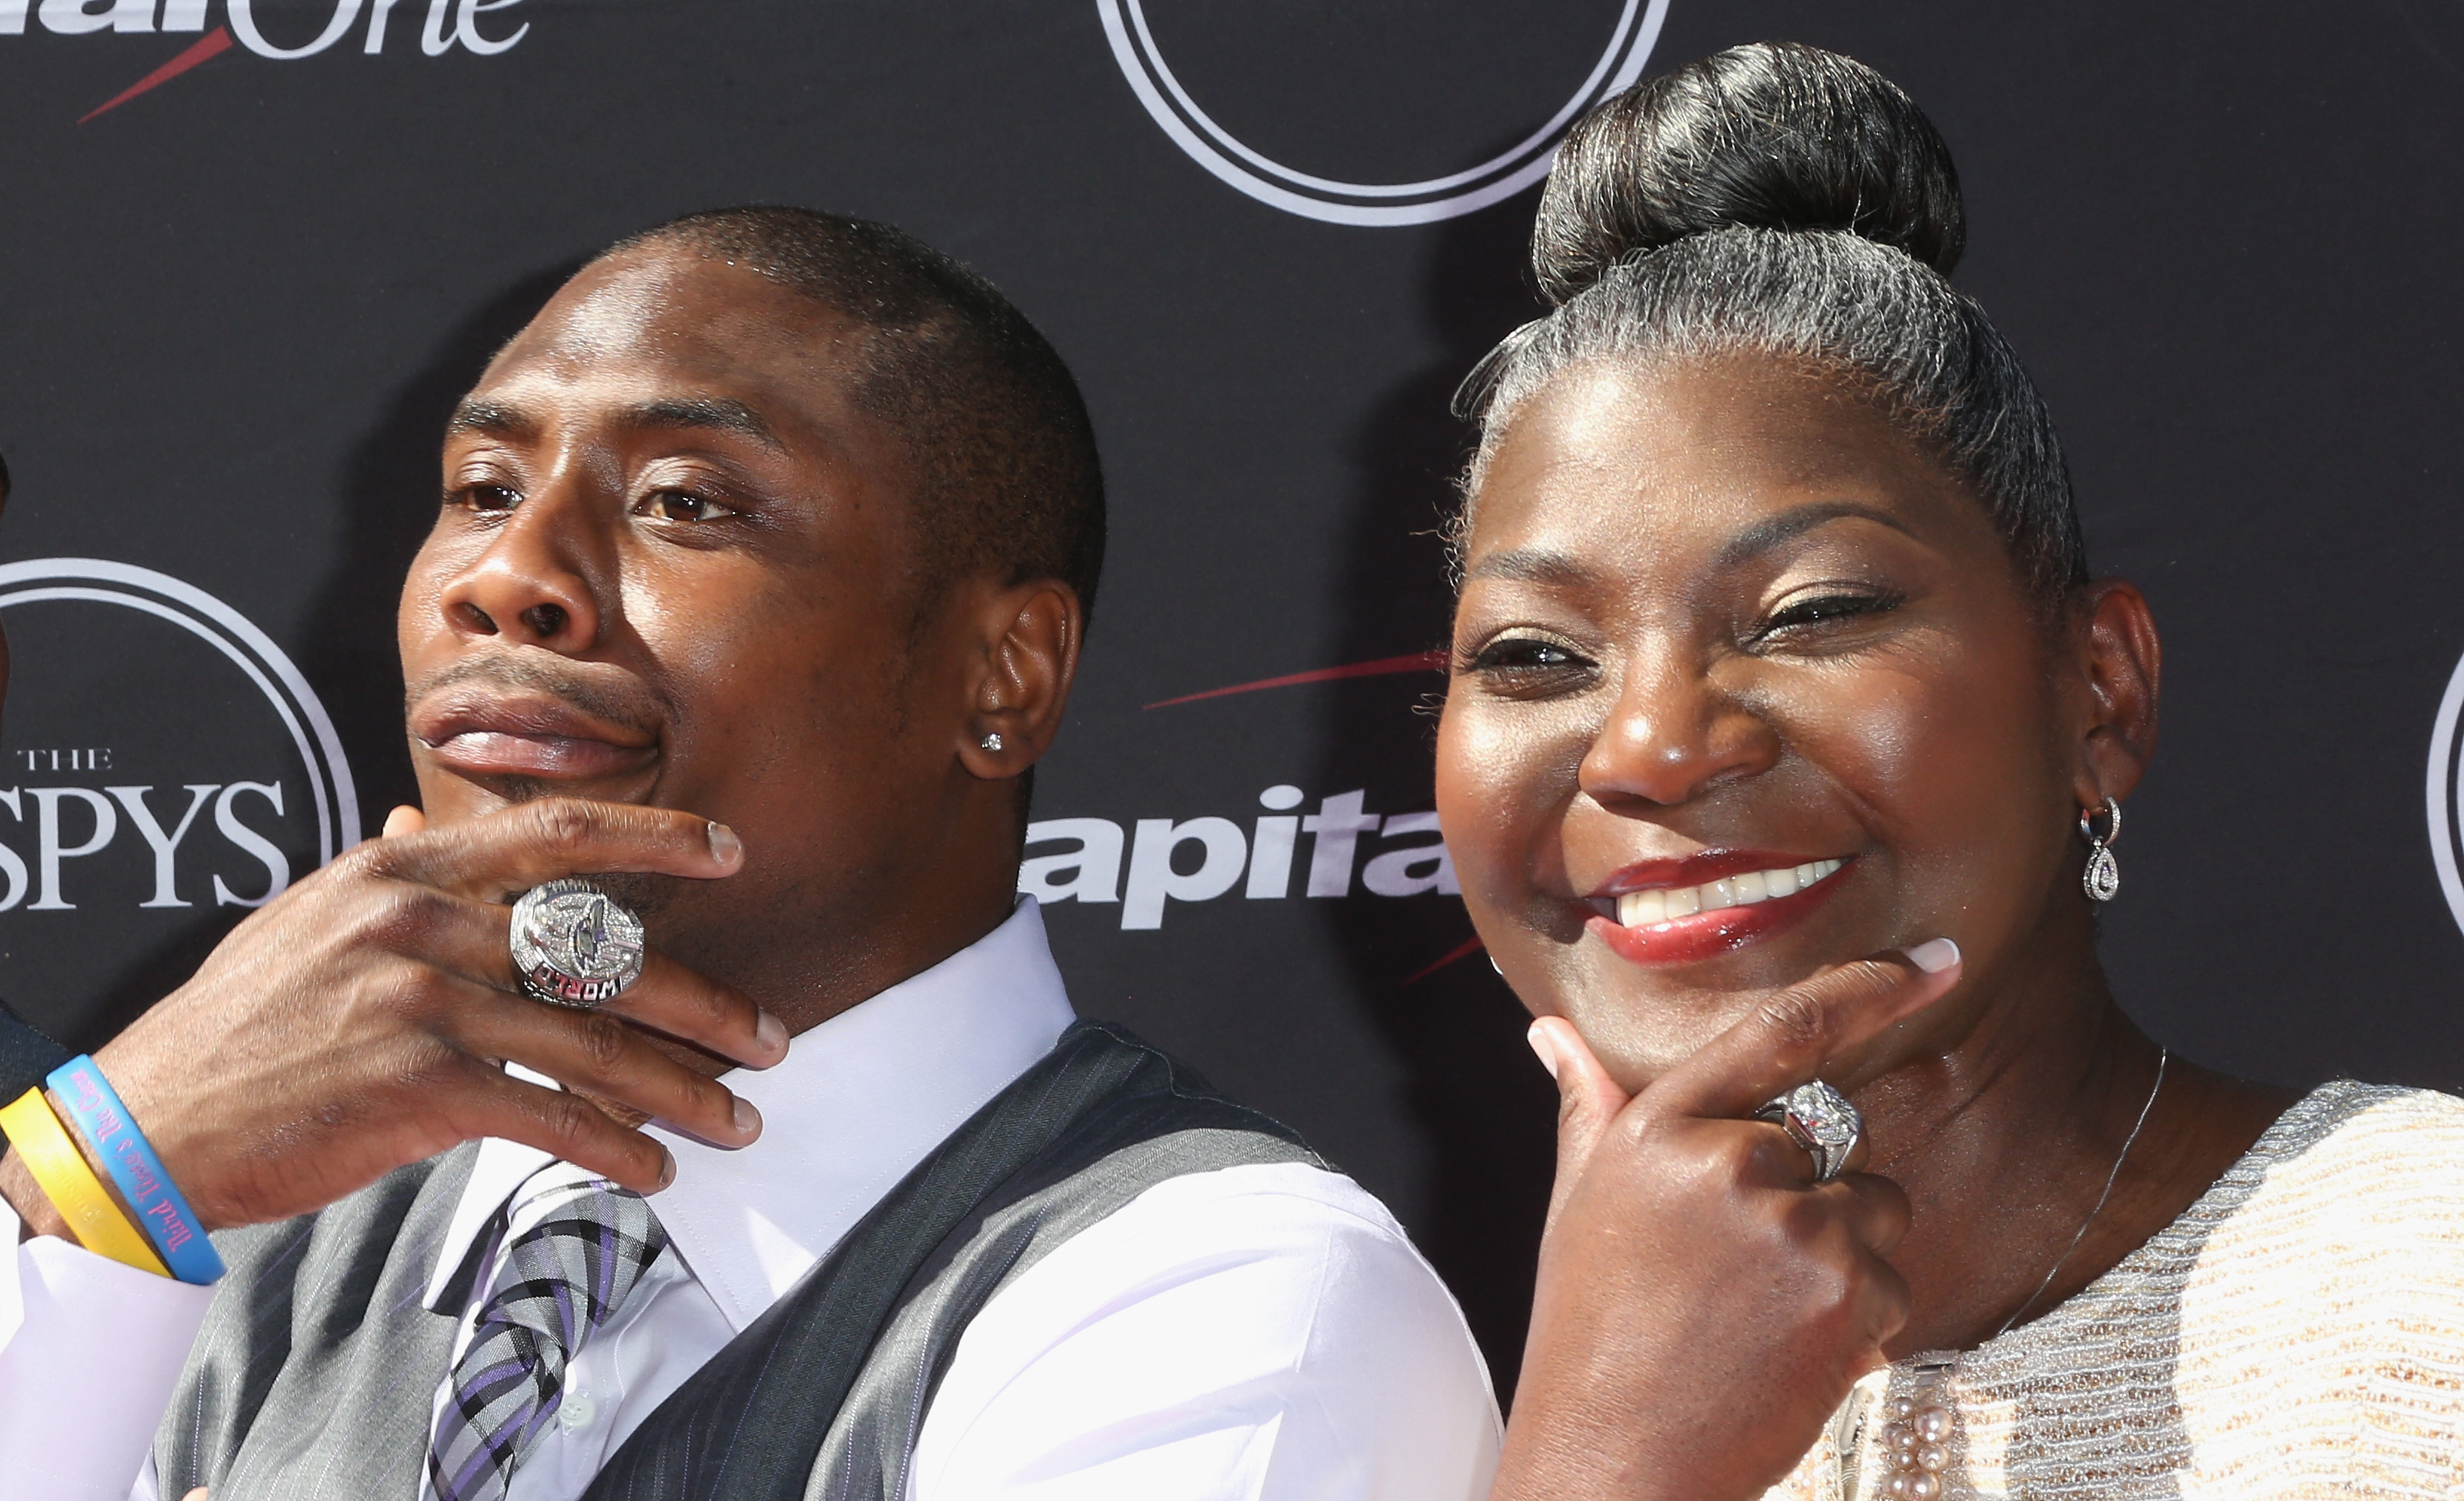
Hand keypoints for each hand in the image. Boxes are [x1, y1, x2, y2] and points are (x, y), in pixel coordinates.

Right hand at [2, 799, 786, 1240]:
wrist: (153, 1122)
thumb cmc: (239, 1025)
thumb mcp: (308, 916)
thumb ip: (384, 876)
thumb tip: (413, 816)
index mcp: (401, 867)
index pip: (555, 832)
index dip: (654, 834)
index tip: (729, 850)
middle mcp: (419, 919)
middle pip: (600, 952)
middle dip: (703, 1004)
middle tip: (770, 1038)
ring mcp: (419, 998)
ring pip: (591, 1042)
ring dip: (680, 1091)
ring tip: (736, 1121)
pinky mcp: (417, 1084)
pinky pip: (549, 1113)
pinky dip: (613, 1147)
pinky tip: (652, 1168)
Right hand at [1490, 940, 1962, 1500]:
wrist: (1613, 1458)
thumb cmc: (1590, 1332)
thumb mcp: (1577, 1204)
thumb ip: (1586, 1107)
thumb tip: (1554, 1035)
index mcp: (1660, 1126)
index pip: (1782, 1030)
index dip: (1870, 986)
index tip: (1939, 959)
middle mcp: (1729, 1159)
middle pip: (1834, 1137)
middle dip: (1811, 1192)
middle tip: (1739, 1272)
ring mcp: (1794, 1223)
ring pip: (1872, 1210)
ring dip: (1842, 1257)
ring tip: (1759, 1315)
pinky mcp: (1846, 1290)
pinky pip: (1893, 1279)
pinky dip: (1860, 1319)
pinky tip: (1788, 1352)